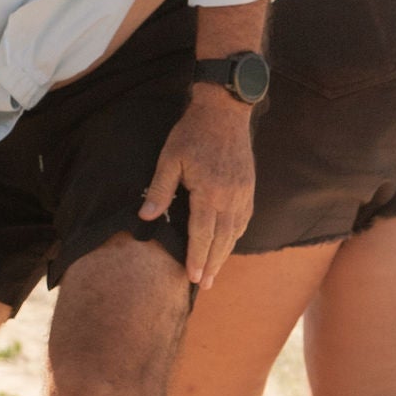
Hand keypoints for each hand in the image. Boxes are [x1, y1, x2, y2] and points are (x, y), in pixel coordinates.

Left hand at [140, 87, 255, 286]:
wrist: (224, 110)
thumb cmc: (192, 133)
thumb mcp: (170, 158)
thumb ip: (160, 190)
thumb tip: (146, 217)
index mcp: (209, 192)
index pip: (202, 234)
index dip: (197, 258)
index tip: (194, 278)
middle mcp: (230, 197)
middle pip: (222, 239)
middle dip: (213, 264)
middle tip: (206, 285)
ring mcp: (242, 193)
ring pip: (235, 232)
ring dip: (225, 254)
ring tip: (215, 272)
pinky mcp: (248, 187)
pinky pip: (244, 218)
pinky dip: (236, 235)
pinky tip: (228, 244)